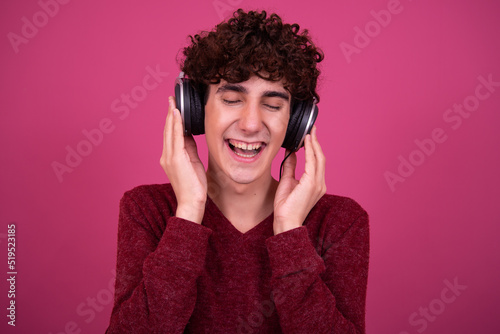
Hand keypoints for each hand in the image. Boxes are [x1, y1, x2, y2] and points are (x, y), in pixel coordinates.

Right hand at [160, 96, 206, 223]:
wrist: (192, 202)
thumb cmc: (194, 186)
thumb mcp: (193, 162)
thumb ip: (189, 148)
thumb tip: (188, 134)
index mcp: (170, 157)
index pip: (171, 134)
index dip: (172, 119)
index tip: (174, 107)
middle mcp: (166, 156)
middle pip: (168, 130)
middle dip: (170, 113)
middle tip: (172, 98)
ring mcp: (169, 157)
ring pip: (170, 131)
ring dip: (172, 115)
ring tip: (173, 102)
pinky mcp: (175, 159)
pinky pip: (175, 137)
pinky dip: (175, 124)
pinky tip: (177, 114)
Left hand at [273, 126, 325, 233]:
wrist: (286, 222)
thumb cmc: (285, 207)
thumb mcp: (287, 181)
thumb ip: (290, 168)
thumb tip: (290, 155)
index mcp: (315, 184)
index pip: (316, 162)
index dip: (313, 148)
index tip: (309, 136)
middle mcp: (320, 183)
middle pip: (320, 158)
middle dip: (316, 142)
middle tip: (312, 129)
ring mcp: (318, 184)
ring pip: (318, 158)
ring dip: (314, 144)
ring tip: (310, 132)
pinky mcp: (312, 184)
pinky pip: (312, 162)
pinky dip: (310, 150)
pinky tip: (306, 141)